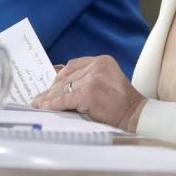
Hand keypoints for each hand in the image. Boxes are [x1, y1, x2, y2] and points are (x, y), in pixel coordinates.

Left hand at [31, 55, 146, 131]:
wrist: (135, 114)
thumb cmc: (120, 102)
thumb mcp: (107, 80)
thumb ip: (88, 77)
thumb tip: (60, 84)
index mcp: (102, 60)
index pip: (73, 65)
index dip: (58, 75)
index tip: (49, 84)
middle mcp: (97, 66)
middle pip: (67, 77)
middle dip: (52, 89)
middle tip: (40, 97)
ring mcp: (93, 79)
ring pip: (64, 88)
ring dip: (50, 98)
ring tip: (40, 104)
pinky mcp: (88, 94)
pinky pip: (65, 99)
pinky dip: (54, 104)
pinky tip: (47, 107)